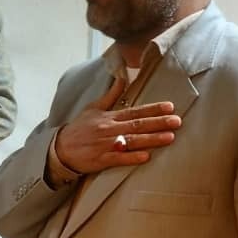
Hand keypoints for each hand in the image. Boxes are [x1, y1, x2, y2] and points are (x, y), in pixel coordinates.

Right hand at [55, 77, 181, 174]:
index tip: (169, 107)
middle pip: (137, 125)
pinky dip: (132, 157)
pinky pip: (119, 158)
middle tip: (177, 121)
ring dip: (151, 139)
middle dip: (159, 123)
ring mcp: (106, 144)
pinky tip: (146, 157)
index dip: (153, 109)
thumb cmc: (79, 128)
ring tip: (170, 137)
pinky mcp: (102, 159)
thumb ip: (111, 95)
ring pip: (132, 141)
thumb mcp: (93, 108)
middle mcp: (110, 129)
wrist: (60, 148)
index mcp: (109, 117)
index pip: (135, 111)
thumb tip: (122, 78)